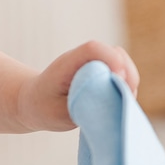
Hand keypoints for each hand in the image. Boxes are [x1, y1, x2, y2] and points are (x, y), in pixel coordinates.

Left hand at [18, 41, 139, 132]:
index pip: (93, 49)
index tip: (118, 79)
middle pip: (116, 55)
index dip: (111, 60)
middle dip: (128, 75)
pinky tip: (121, 103)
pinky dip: (127, 89)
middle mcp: (84, 59)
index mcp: (68, 63)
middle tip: (127, 98)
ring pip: (124, 66)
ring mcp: (97, 65)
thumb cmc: (45, 109)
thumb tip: (115, 102)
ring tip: (123, 104)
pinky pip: (125, 78)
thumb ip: (85, 108)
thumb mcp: (60, 114)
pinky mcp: (105, 74)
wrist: (35, 103)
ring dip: (129, 83)